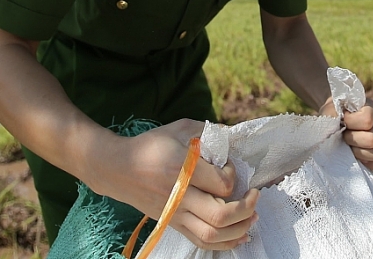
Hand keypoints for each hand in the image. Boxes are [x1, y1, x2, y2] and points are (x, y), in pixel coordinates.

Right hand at [87, 119, 257, 250]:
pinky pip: (201, 241)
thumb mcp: (178, 129)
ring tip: (252, 218)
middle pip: (221, 215)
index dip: (234, 175)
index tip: (230, 165)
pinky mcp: (173, 224)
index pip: (221, 183)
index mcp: (182, 170)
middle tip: (254, 196)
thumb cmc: (149, 146)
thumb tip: (230, 135)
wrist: (118, 169)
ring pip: (212, 235)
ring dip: (239, 229)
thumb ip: (206, 131)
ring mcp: (175, 214)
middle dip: (246, 208)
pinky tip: (239, 235)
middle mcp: (180, 196)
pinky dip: (224, 243)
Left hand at [320, 97, 372, 170]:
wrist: (328, 127)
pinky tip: (359, 160)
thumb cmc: (330, 116)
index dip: (350, 122)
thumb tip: (343, 125)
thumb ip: (335, 113)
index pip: (366, 119)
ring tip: (347, 146)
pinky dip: (372, 164)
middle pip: (372, 138)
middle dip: (352, 139)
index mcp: (370, 107)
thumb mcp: (330, 110)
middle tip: (342, 135)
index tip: (341, 120)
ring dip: (358, 152)